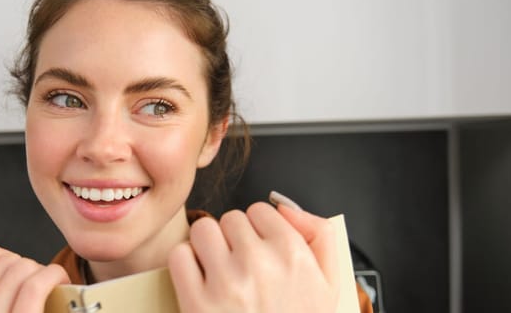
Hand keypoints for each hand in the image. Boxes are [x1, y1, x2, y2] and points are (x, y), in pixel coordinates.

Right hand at [0, 226, 69, 312]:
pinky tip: (57, 282)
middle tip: (35, 285)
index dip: (6, 258)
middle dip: (25, 268)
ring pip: (22, 269)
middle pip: (5, 260)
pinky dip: (53, 277)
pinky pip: (35, 284)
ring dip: (42, 273)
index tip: (18, 271)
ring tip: (49, 286)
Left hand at [168, 201, 343, 311]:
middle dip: (232, 239)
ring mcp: (226, 283)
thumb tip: (285, 207)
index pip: (261, 210)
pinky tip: (201, 283)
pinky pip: (179, 257)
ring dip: (207, 247)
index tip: (258, 249)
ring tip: (218, 271)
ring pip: (202, 230)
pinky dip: (186, 266)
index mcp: (293, 255)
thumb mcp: (330, 283)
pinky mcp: (197, 303)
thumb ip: (319, 234)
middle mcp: (260, 263)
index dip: (258, 230)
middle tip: (239, 266)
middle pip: (230, 219)